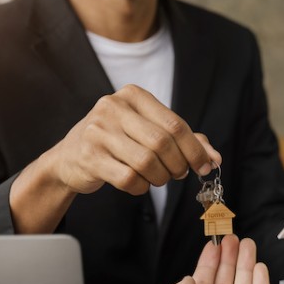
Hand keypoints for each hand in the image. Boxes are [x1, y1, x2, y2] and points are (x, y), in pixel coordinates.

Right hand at [46, 84, 220, 194]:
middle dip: (178, 165)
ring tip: (159, 178)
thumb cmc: (116, 142)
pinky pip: (128, 178)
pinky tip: (139, 184)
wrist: (69, 158)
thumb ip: (182, 140)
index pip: (175, 124)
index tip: (206, 165)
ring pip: (146, 162)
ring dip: (160, 178)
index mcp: (133, 95)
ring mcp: (98, 131)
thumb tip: (214, 157)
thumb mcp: (147, 131)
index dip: (196, 149)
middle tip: (180, 174)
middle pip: (163, 142)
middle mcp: (113, 107)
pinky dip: (141, 187)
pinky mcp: (89, 156)